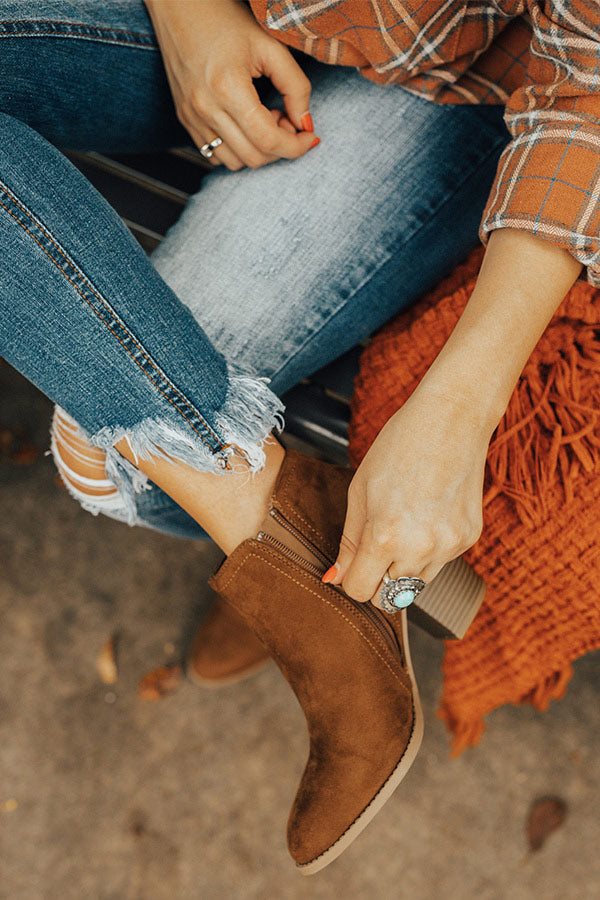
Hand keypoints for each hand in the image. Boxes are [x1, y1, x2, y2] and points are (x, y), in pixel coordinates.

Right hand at [144, 0, 317, 169]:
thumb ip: (295, 86)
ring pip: (235, 162)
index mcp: (227, 87)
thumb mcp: (270, 46)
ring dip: (258, 150)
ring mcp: (191, 116)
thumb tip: (305, 123)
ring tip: (264, 118)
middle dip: (280, 148)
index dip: (296, 146)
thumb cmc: (226, 19)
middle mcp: (205, 108)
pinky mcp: (184, 118)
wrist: (179, 7)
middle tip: (287, 118)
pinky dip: (237, 149)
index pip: (268, 140)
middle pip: (253, 157)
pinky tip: (245, 123)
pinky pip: (214, 154)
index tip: (310, 136)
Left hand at [325, 384, 488, 604]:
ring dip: (404, 567)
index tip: (353, 564)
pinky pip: (441, 562)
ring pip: (416, 584)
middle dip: (378, 579)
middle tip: (377, 545)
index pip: (360, 592)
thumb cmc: (398, 448)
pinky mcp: (469, 539)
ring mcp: (450, 546)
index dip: (352, 580)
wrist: (451, 420)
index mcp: (385, 537)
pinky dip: (429, 550)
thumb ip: (349, 541)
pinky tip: (428, 514)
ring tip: (405, 524)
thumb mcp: (359, 491)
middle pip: (390, 598)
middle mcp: (421, 549)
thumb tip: (336, 578)